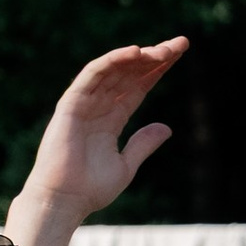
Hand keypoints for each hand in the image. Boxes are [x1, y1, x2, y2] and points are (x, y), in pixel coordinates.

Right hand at [7, 41, 189, 245]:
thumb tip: (166, 127)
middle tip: (181, 44)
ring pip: (114, 70)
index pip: (138, 87)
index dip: (158, 70)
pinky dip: (112, 61)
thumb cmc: (90, 189)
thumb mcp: (127, 165)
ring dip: (139, 57)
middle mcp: (98, 106)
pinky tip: (135, 52)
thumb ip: (144, 143)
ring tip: (164, 49)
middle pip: (130, 74)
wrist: (64, 201)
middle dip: (155, 58)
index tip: (180, 54)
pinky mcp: (71, 104)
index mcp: (112, 119)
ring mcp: (84, 103)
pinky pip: (92, 75)